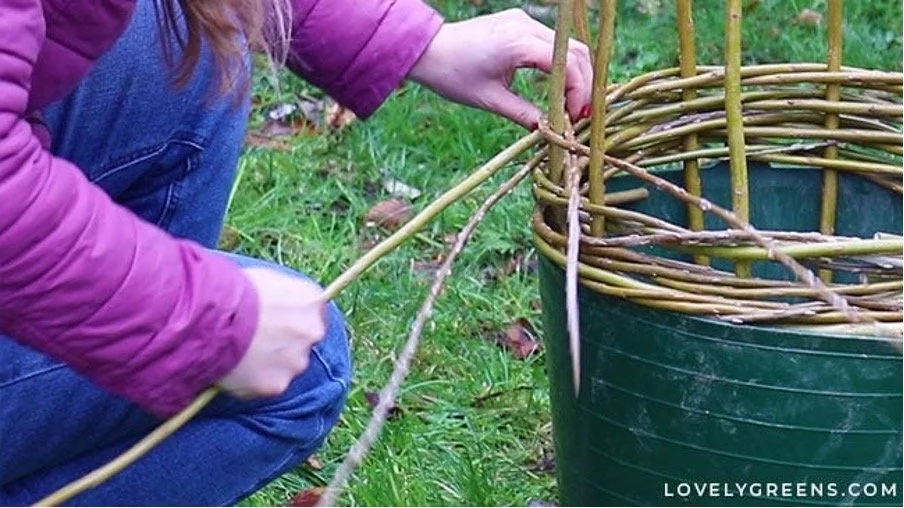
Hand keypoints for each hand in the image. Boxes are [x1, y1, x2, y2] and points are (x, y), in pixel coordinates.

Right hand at [218, 267, 327, 398]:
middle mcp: (312, 331)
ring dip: (270, 364)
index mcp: (312, 299)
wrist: (211, 316)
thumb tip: (277, 305)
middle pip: (303, 341)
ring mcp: (297, 360)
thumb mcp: (265, 280)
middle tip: (256, 341)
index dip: (291, 318)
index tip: (275, 321)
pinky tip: (233, 369)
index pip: (311, 312)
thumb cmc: (232, 290)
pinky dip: (253, 381)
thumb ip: (282, 296)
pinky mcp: (278, 384)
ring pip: (287, 365)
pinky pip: (267, 384)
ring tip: (240, 355)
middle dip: (284, 343)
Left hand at [408, 8, 592, 129]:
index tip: (576, 118)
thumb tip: (551, 131)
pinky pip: (552, 43)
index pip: (566, 65)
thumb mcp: (490, 100)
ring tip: (573, 105)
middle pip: (575, 52)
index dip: (578, 92)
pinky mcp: (520, 22)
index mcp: (518, 43)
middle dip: (584, 84)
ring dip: (576, 75)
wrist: (427, 50)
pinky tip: (561, 88)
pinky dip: (562, 65)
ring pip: (568, 46)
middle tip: (580, 115)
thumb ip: (524, 114)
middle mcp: (525, 25)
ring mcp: (524, 20)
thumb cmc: (452, 75)